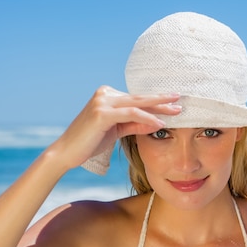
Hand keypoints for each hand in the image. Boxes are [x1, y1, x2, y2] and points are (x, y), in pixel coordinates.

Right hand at [49, 85, 180, 169]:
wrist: (66, 153)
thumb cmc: (90, 143)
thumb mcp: (117, 131)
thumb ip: (135, 125)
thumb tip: (157, 122)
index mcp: (107, 96)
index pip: (137, 99)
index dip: (156, 101)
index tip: (173, 104)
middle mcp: (105, 94)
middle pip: (139, 98)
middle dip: (162, 100)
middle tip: (181, 100)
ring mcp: (102, 101)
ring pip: (137, 103)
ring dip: (159, 107)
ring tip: (176, 111)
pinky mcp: (102, 112)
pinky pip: (130, 114)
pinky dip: (147, 118)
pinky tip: (160, 122)